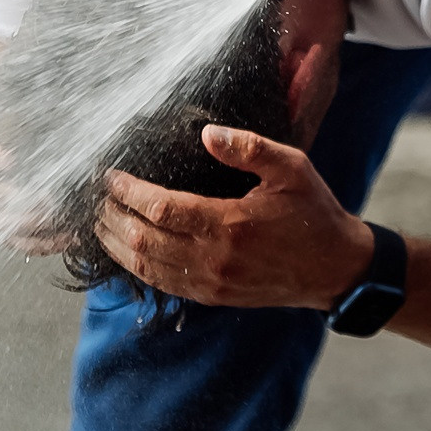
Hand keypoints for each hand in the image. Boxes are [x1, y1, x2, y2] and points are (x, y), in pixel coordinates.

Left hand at [93, 125, 374, 310]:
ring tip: (98, 220)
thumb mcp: (292, 169)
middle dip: (111, 217)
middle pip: (142, 240)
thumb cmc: (314, 213)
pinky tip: (124, 249)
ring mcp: (211, 283)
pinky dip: (135, 267)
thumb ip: (249, 148)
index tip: (108, 174)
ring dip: (116, 244)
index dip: (127, 191)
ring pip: (145, 268)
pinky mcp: (212, 297)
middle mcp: (214, 259)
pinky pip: (162, 284)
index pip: (160, 208)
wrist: (336, 269)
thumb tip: (206, 133)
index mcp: (230, 225)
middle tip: (94, 195)